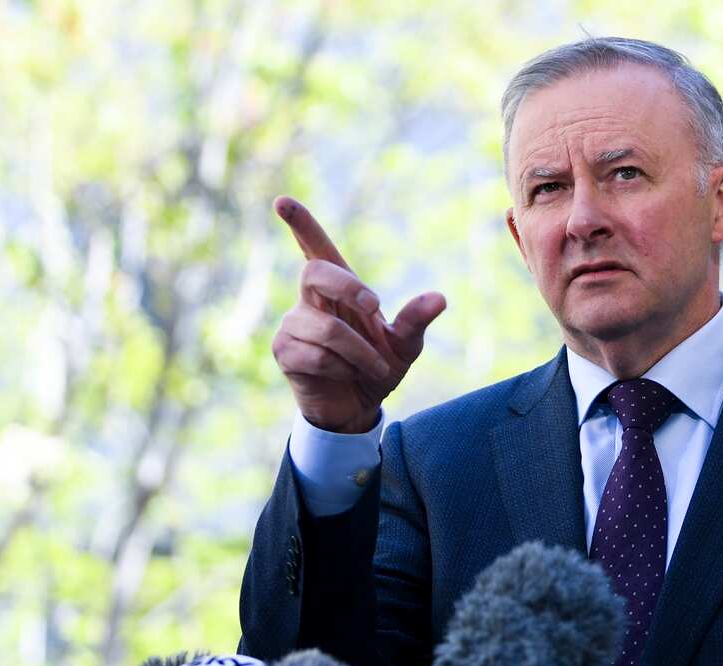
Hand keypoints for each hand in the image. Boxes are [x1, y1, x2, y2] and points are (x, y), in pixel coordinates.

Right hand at [271, 196, 445, 432]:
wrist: (357, 407)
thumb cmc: (377, 366)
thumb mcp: (405, 345)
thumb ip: (416, 320)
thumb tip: (439, 299)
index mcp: (338, 289)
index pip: (315, 248)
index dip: (301, 224)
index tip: (283, 202)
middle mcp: (310, 300)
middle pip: (315, 272)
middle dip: (349, 288)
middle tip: (375, 308)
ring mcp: (294, 325)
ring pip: (328, 328)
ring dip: (360, 352)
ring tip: (374, 366)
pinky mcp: (285, 352)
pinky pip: (317, 356)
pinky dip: (344, 368)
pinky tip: (347, 375)